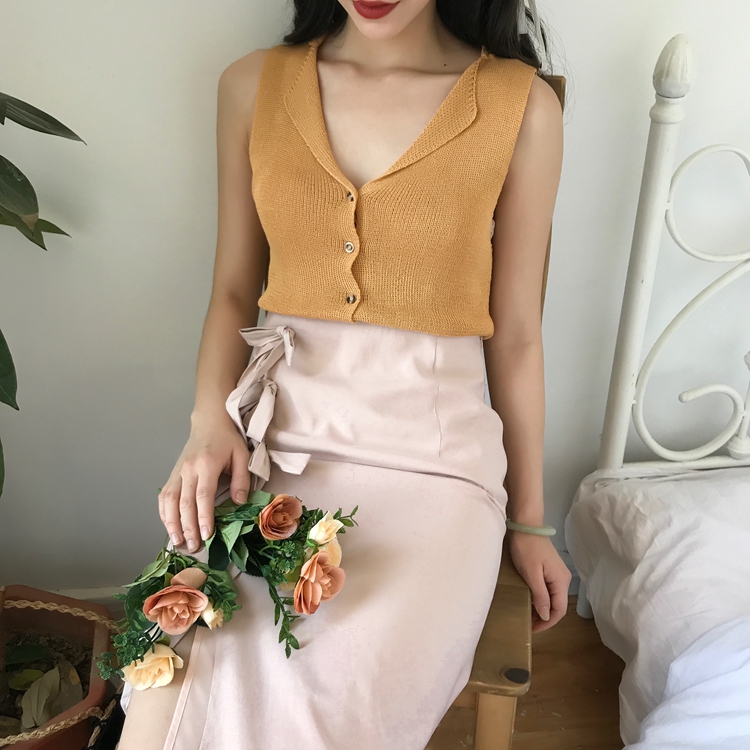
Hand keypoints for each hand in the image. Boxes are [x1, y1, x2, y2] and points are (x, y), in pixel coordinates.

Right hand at [158, 411, 250, 552]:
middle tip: (195, 546)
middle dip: (188, 527)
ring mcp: (177, 471)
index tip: (207, 535)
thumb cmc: (228, 438)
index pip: (203, 496)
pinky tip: (168, 525)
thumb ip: (242, 479)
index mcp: (207, 464)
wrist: (210, 421)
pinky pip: (164, 495)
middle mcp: (188, 469)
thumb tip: (240, 503)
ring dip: (171, 523)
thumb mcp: (242, 455)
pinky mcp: (172, 473)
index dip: (203, 517)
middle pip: (184, 503)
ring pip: (169, 501)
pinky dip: (164, 512)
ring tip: (178, 542)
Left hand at [508, 532, 571, 632]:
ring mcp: (558, 573)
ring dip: (543, 608)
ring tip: (528, 615)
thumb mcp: (531, 574)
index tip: (533, 629)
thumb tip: (546, 615)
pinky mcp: (551, 568)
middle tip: (529, 624)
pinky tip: (530, 600)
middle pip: (557, 605)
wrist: (526, 525)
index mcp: (561, 581)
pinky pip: (549, 589)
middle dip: (545, 617)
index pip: (559, 610)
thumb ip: (541, 595)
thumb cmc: (527, 549)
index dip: (547, 622)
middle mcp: (564, 578)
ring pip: (553, 597)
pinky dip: (541, 598)